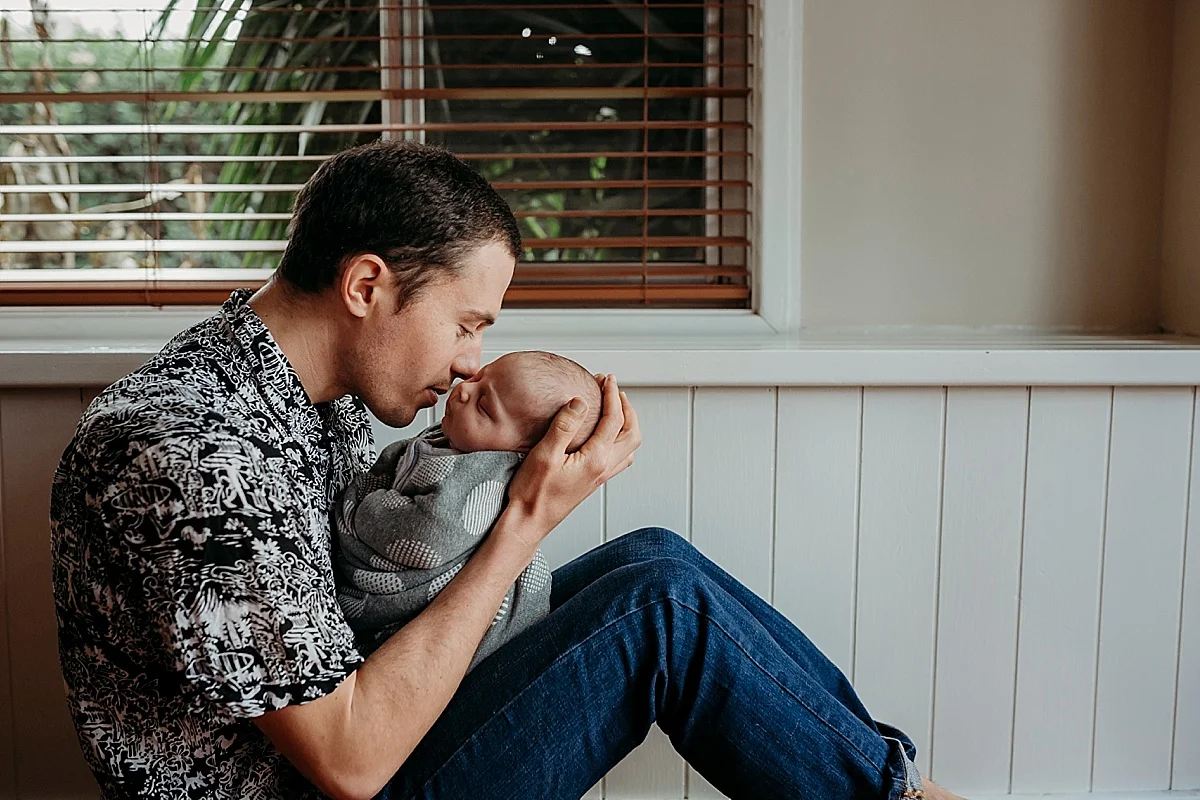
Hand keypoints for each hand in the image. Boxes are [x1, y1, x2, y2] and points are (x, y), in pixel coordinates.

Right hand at [505, 374, 641, 538]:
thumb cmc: (533, 493)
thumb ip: (564, 426)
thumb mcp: (545, 454)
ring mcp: (600, 476)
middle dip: (626, 407)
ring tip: (614, 408)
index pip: (614, 420)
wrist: (529, 522)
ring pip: (629, 447)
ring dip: (627, 424)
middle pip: (632, 433)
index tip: (606, 379)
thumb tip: (580, 402)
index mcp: (595, 459)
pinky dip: (619, 440)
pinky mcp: (593, 481)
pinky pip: (619, 458)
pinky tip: (604, 436)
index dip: (612, 395)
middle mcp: (603, 468)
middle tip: (613, 390)